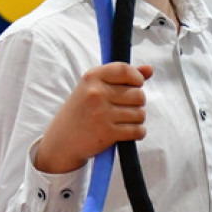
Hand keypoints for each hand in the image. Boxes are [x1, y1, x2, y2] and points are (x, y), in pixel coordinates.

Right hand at [35, 62, 153, 173]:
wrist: (61, 141)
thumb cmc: (82, 112)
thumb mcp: (94, 88)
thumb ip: (122, 77)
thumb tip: (149, 70)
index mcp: (92, 77)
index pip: (125, 70)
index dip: (137, 78)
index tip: (136, 85)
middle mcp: (96, 93)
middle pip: (138, 94)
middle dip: (137, 103)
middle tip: (125, 108)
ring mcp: (101, 114)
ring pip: (140, 113)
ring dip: (137, 119)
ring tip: (124, 121)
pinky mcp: (107, 133)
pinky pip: (138, 130)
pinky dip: (138, 132)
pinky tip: (128, 132)